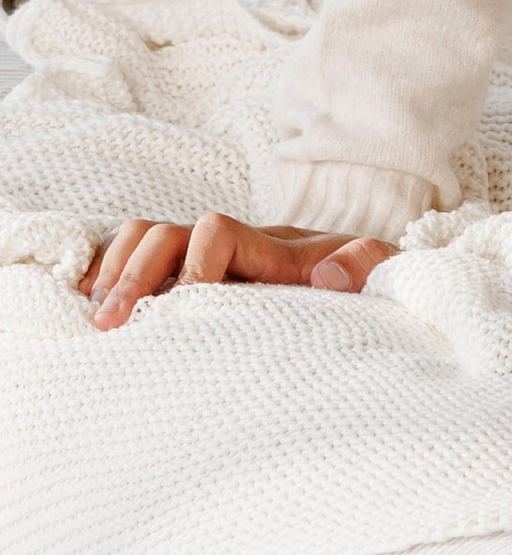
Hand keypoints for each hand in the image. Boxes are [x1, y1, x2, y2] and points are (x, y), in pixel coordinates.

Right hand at [82, 214, 395, 328]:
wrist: (373, 281)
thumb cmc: (372, 283)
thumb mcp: (382, 273)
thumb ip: (364, 267)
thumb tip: (325, 278)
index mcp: (275, 248)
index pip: (216, 231)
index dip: (196, 264)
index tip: (189, 305)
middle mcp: (235, 247)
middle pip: (165, 234)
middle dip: (134, 275)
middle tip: (111, 324)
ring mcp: (213, 261)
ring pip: (145, 242)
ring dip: (114, 272)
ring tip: (93, 315)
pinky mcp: (199, 279)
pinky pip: (143, 261)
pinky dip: (109, 273)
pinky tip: (86, 303)